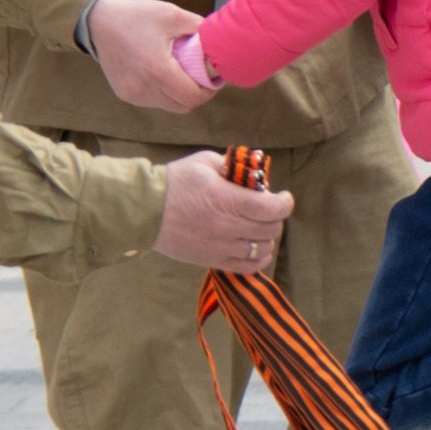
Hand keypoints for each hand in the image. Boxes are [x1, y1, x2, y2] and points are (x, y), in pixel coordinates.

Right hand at [90, 0, 215, 111]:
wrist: (99, 22)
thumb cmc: (137, 16)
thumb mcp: (172, 14)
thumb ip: (199, 28)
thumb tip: (219, 41)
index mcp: (158, 70)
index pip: (193, 96)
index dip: (209, 90)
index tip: (213, 77)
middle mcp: (144, 88)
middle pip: (183, 106)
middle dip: (197, 94)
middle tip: (201, 77)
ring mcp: (133, 95)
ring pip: (169, 106)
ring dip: (179, 95)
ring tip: (181, 73)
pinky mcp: (125, 95)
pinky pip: (153, 102)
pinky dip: (163, 93)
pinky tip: (162, 74)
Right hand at [154, 150, 294, 271]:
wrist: (145, 210)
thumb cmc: (175, 182)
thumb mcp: (204, 162)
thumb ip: (232, 166)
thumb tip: (253, 176)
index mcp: (227, 199)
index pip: (272, 208)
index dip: (285, 203)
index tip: (283, 196)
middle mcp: (227, 226)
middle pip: (271, 229)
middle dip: (275, 217)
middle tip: (267, 208)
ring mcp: (221, 247)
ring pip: (263, 250)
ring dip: (267, 237)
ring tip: (259, 226)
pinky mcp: (212, 260)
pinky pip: (248, 267)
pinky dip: (259, 258)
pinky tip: (255, 246)